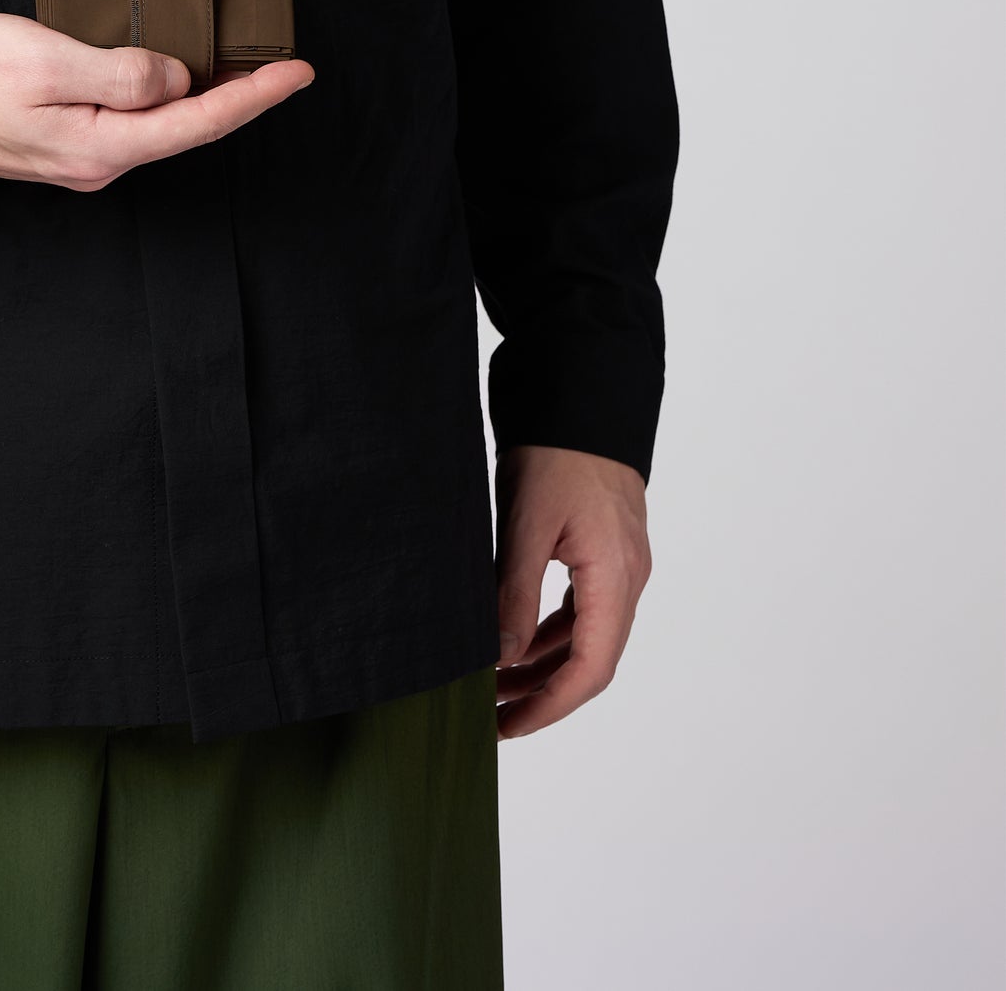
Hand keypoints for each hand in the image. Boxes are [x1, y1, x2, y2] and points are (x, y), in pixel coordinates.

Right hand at [0, 11, 313, 190]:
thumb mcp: (48, 59)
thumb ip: (120, 73)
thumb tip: (176, 80)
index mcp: (103, 145)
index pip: (200, 122)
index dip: (256, 96)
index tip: (298, 71)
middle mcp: (100, 161)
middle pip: (187, 127)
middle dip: (239, 95)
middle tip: (283, 62)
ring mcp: (82, 157)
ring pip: (159, 124)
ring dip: (201, 95)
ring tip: (241, 63)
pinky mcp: (65, 142)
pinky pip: (130, 120)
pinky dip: (162, 95)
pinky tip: (172, 73)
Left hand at [493, 444, 650, 738]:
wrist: (582, 389)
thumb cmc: (555, 451)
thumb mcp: (525, 524)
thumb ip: (515, 595)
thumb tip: (501, 658)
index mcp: (615, 577)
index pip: (590, 669)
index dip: (549, 706)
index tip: (507, 727)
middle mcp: (627, 578)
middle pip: (590, 659)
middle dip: (541, 692)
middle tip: (490, 713)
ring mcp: (619, 563)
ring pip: (585, 634)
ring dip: (542, 663)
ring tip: (492, 682)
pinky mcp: (604, 548)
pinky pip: (582, 607)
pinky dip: (549, 630)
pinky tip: (515, 638)